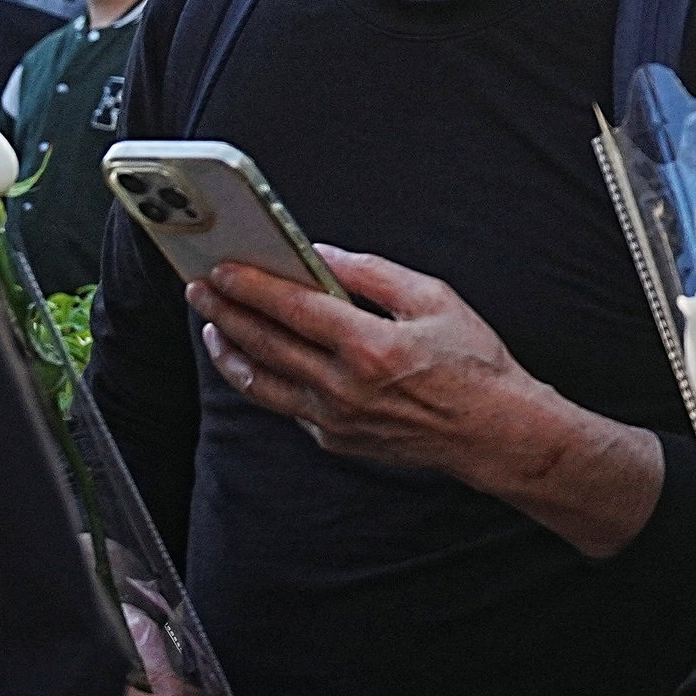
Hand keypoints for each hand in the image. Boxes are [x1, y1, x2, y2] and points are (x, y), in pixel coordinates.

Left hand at [192, 248, 663, 552]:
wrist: (495, 433)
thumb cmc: (475, 365)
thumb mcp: (436, 300)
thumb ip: (374, 273)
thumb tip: (324, 256)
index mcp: (369, 346)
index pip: (291, 308)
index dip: (250, 285)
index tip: (223, 268)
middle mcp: (343, 387)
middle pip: (263, 343)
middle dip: (225, 311)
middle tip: (200, 289)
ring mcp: (334, 419)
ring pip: (261, 383)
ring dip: (230, 351)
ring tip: (214, 326)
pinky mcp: (335, 440)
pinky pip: (288, 406)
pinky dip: (266, 380)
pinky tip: (259, 360)